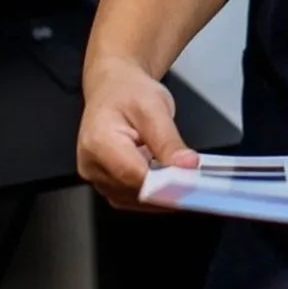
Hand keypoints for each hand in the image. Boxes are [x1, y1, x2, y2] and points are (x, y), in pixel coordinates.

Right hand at [77, 55, 198, 210]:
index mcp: (98, 142)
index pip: (132, 174)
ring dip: (160, 195)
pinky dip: (153, 194)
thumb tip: (187, 166)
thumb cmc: (129, 93)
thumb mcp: (155, 107)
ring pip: (134, 199)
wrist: (114, 89)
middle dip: (166, 190)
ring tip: (184, 180)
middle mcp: (91, 165)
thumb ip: (169, 140)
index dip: (163, 184)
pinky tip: (169, 183)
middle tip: (196, 184)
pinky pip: (132, 198)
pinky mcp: (106, 184)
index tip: (190, 184)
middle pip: (133, 190)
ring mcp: (96, 178)